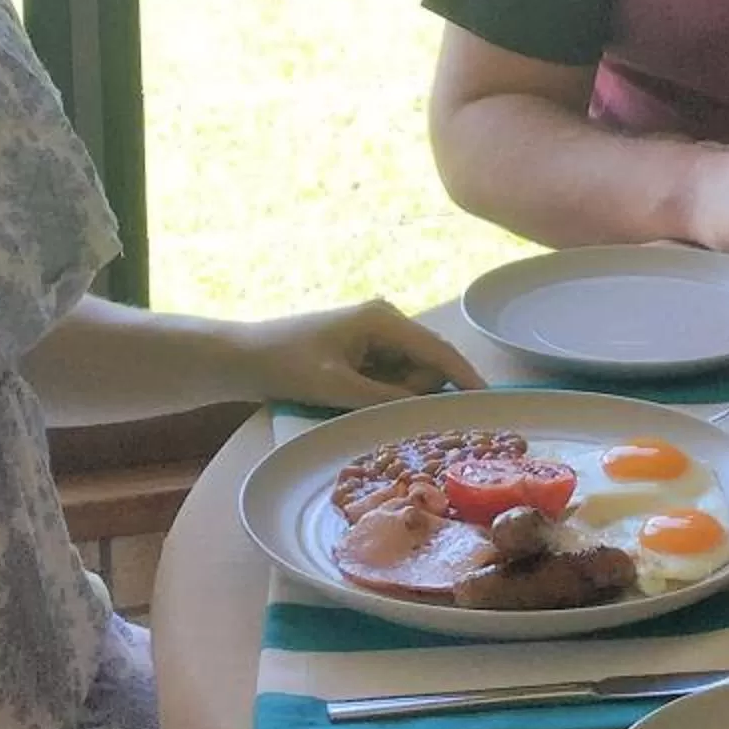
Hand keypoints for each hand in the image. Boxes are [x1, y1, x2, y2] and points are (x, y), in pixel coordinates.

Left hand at [231, 299, 485, 408]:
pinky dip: (380, 392)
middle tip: (368, 404)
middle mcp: (386, 321)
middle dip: (412, 391)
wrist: (241, 357)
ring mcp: (375, 334)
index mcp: (383, 319)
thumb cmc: (285, 365)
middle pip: (426, 365)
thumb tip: (427, 408)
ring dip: (392, 394)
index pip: (438, 351)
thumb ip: (384, 399)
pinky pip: (389, 376)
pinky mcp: (363, 349)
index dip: (464, 376)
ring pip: (408, 375)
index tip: (487, 400)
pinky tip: (352, 398)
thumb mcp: (336, 387)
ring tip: (350, 400)